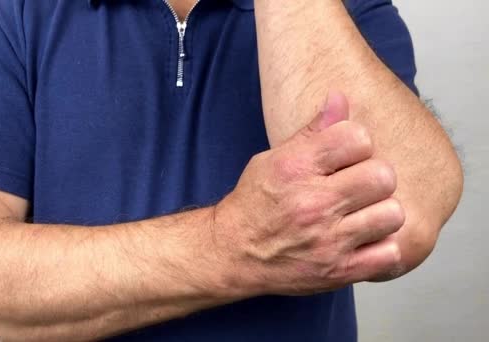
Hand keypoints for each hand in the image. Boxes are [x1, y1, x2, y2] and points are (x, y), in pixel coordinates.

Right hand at [213, 91, 404, 295]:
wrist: (232, 252)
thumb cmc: (255, 202)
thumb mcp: (273, 158)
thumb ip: (312, 131)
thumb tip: (340, 97)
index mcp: (296, 168)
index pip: (358, 138)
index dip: (357, 144)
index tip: (347, 156)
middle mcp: (313, 203)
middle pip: (382, 176)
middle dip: (374, 178)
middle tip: (359, 187)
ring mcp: (328, 241)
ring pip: (392, 214)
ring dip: (381, 213)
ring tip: (363, 214)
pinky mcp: (338, 271)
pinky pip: (390, 255)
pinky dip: (383, 248)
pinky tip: (364, 241)